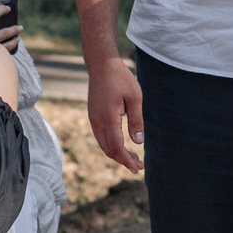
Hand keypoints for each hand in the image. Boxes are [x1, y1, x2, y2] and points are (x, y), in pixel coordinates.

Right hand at [87, 56, 144, 171]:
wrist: (102, 65)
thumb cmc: (121, 79)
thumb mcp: (135, 98)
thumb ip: (136, 120)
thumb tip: (139, 142)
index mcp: (108, 118)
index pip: (116, 147)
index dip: (127, 160)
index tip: (138, 167)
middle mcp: (97, 122)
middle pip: (108, 150)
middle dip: (123, 161)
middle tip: (138, 166)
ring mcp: (93, 119)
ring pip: (103, 145)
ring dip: (117, 154)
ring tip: (132, 159)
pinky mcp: (93, 116)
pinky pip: (101, 137)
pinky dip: (111, 146)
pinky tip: (122, 146)